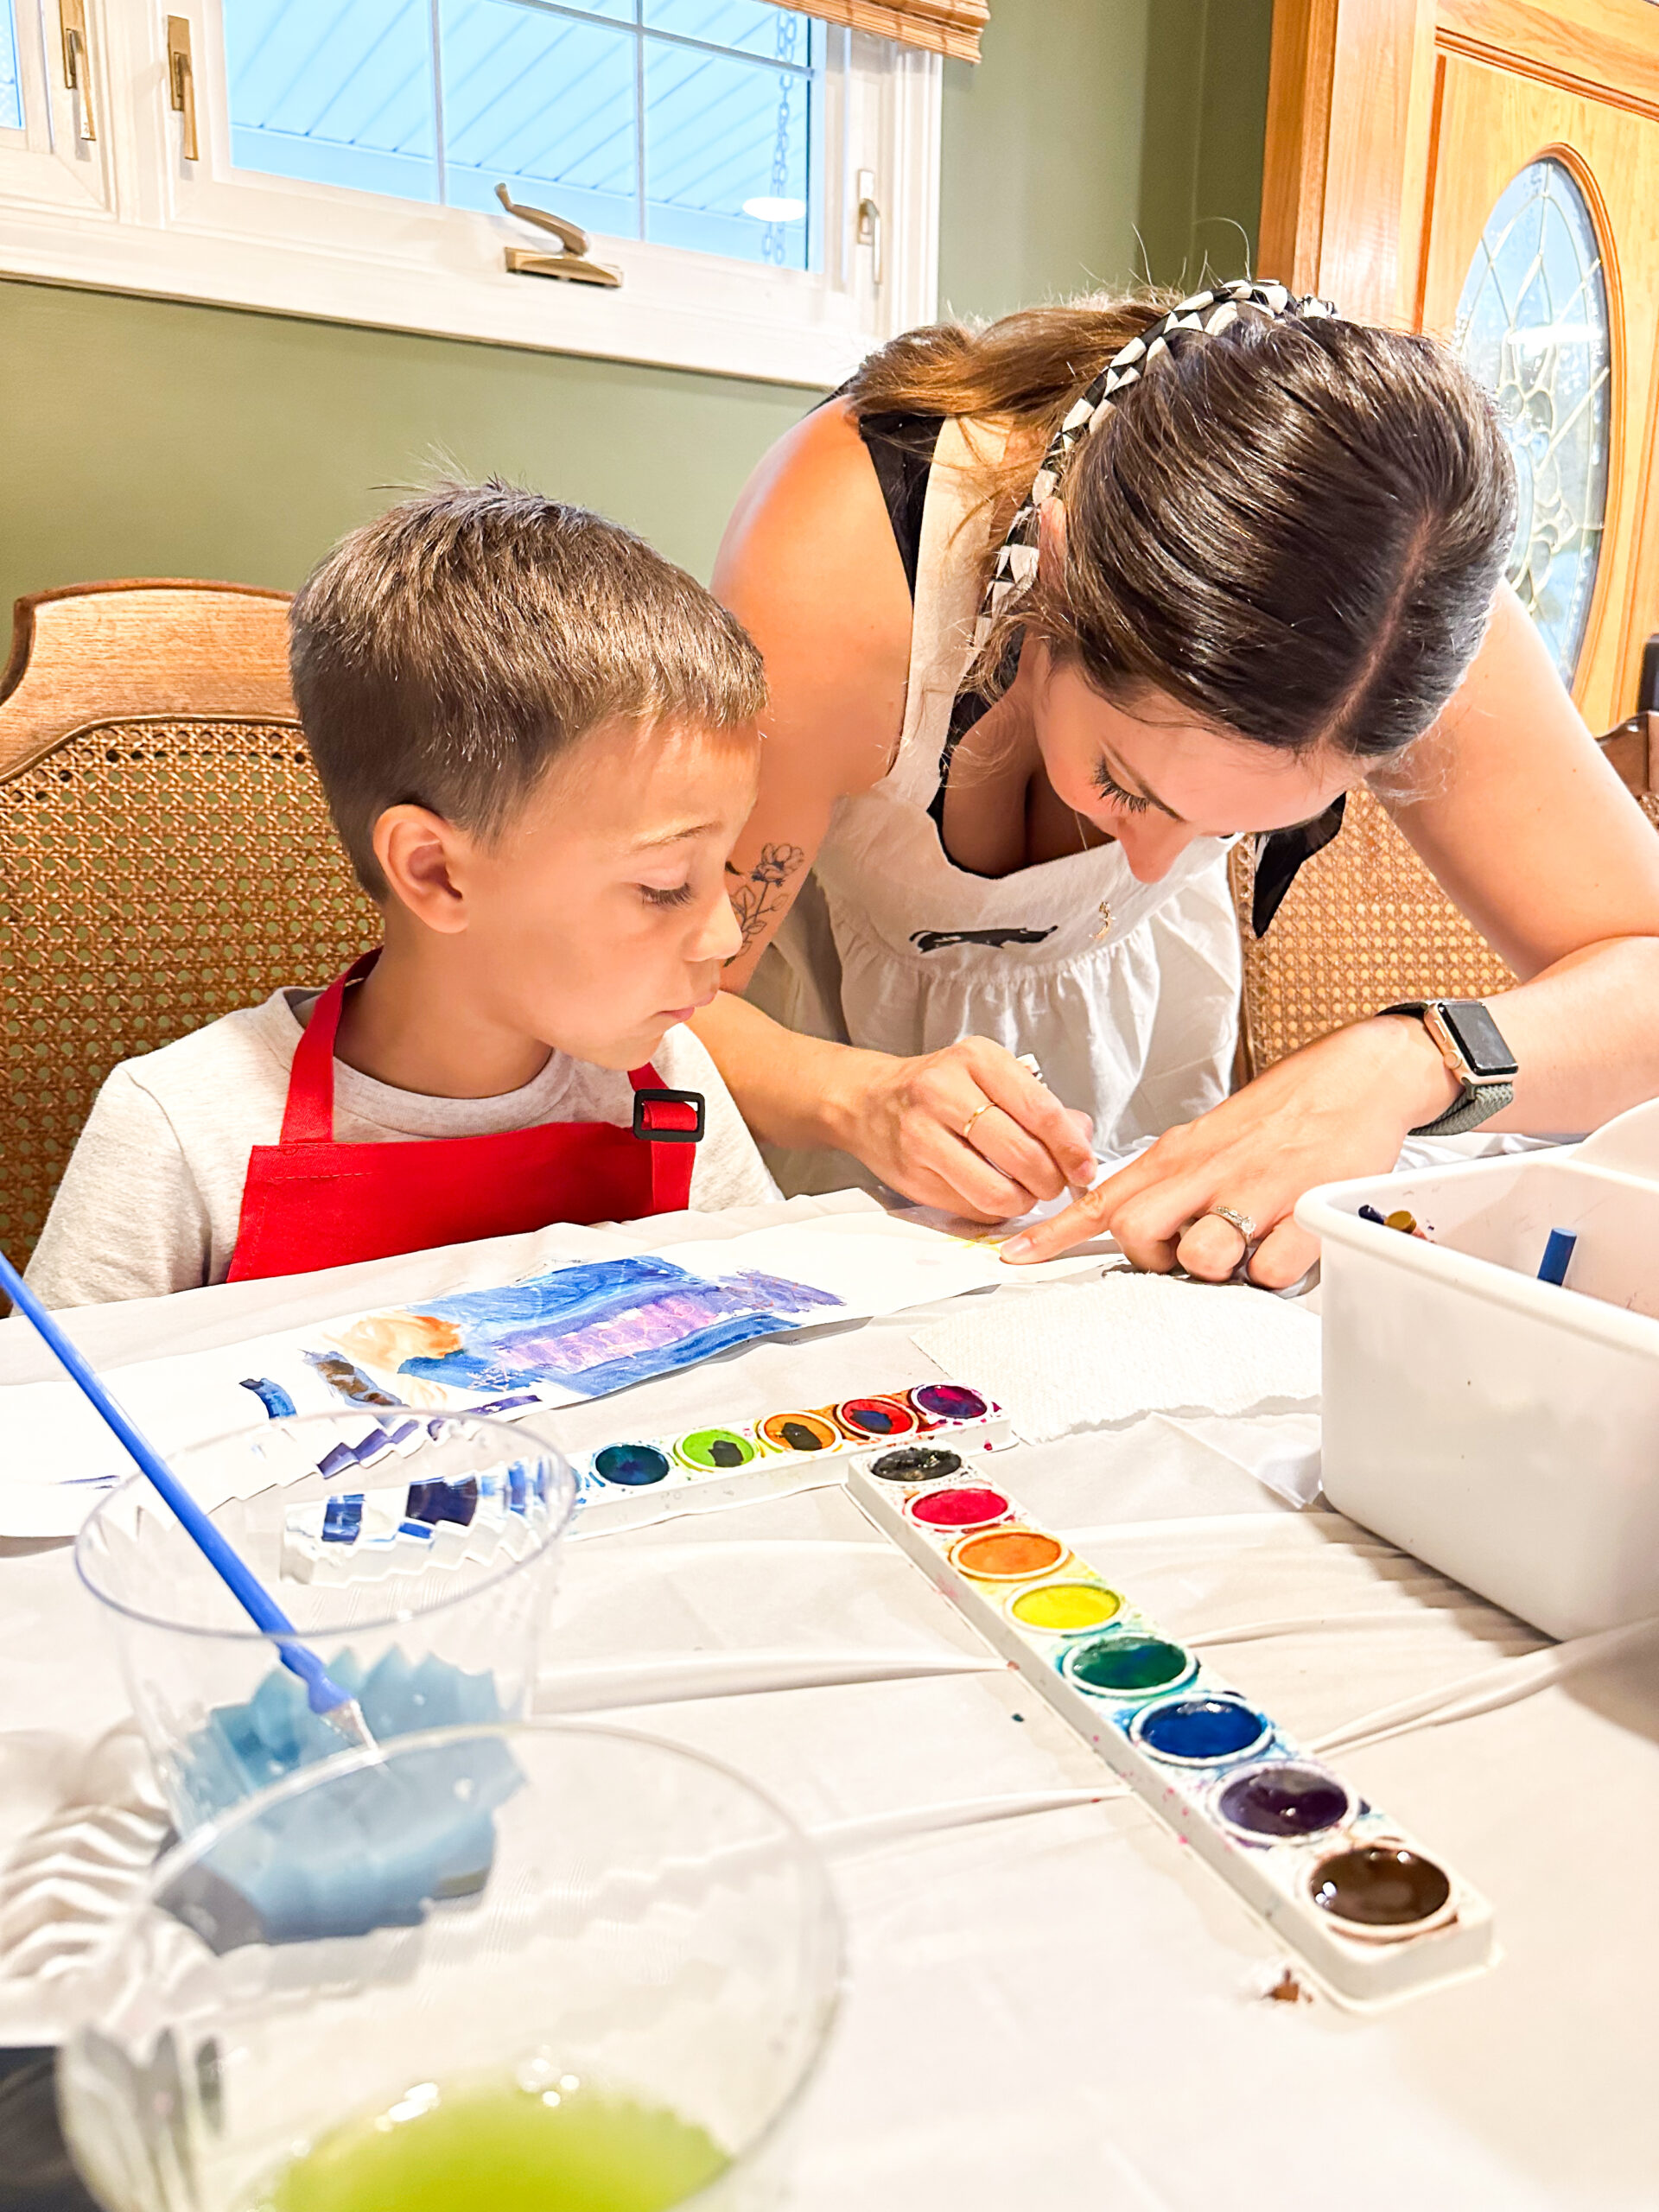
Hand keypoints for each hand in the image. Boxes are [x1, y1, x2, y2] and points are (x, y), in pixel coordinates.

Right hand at [831, 1036, 1096, 1218]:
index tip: (1085, 1167)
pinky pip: (971, 1207)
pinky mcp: (912, 1175)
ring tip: (1024, 1191)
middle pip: (1021, 1153)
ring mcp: (923, 1135)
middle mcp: (944, 1092)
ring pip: (996, 1190)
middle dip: (1050, 1179)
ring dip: (1023, 1201)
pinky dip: (993, 1209)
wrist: (866, 1100)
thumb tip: (1082, 1137)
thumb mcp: (987, 1075)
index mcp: (975, 1059)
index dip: (1070, 1146)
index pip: (1039, 1109)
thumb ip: (1037, 1104)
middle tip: (1056, 1184)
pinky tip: (993, 1194)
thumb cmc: (935, 1087)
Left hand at [1000, 1016, 1458, 1284]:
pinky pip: (1272, 1270)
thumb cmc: (1281, 1114)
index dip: (1054, 1233)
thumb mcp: (1206, 1137)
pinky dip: (1275, 1273)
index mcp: (1179, 1154)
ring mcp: (1258, 1190)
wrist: (1358, 1075)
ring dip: (1218, 1270)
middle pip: (1138, 1232)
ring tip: (1244, 1251)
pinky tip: (1288, 1248)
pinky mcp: (1308, 1210)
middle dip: (1153, 1258)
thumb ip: (1167, 1181)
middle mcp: (1209, 1171)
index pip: (1102, 1196)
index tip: (1014, 1256)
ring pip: (1202, 1257)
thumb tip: (1126, 1220)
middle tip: (1186, 1254)